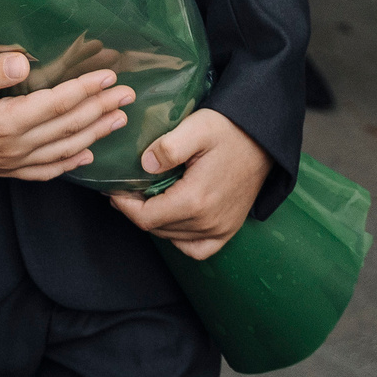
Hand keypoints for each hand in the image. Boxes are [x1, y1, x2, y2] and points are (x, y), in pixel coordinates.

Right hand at [0, 51, 135, 180]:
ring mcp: (11, 163)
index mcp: (5, 123)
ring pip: (63, 150)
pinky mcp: (4, 170)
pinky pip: (45, 171)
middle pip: (68, 127)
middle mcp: (14, 148)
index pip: (58, 104)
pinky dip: (69, 163)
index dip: (86, 89)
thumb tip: (22, 61)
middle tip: (129, 95)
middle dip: (101, 109)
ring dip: (94, 134)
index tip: (111, 77)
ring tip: (118, 119)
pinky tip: (85, 155)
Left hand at [107, 109, 271, 260]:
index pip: (146, 218)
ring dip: (156, 222)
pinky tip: (173, 221)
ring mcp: (220, 229)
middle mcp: (208, 221)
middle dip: (136, 211)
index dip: (125, 206)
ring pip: (173, 237)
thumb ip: (168, 147)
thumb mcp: (196, 127)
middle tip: (126, 191)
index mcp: (195, 200)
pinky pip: (198, 248)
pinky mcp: (229, 229)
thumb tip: (144, 166)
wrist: (263, 138)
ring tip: (146, 200)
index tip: (113, 191)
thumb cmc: (229, 130)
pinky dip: (181, 240)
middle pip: (157, 228)